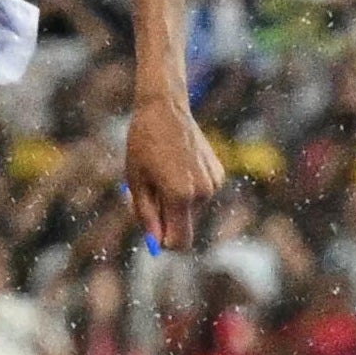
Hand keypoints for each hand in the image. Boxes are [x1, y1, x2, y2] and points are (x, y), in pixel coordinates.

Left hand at [123, 88, 222, 251]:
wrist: (165, 111)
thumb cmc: (143, 145)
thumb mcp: (136, 182)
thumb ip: (145, 215)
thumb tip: (155, 243)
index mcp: (179, 196)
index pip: (180, 241)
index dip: (165, 243)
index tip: (153, 236)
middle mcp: (203, 193)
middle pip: (185, 225)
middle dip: (167, 219)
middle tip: (149, 192)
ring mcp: (214, 183)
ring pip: (192, 209)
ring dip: (176, 201)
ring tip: (161, 173)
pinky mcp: (219, 173)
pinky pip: (201, 194)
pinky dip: (188, 188)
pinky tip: (177, 165)